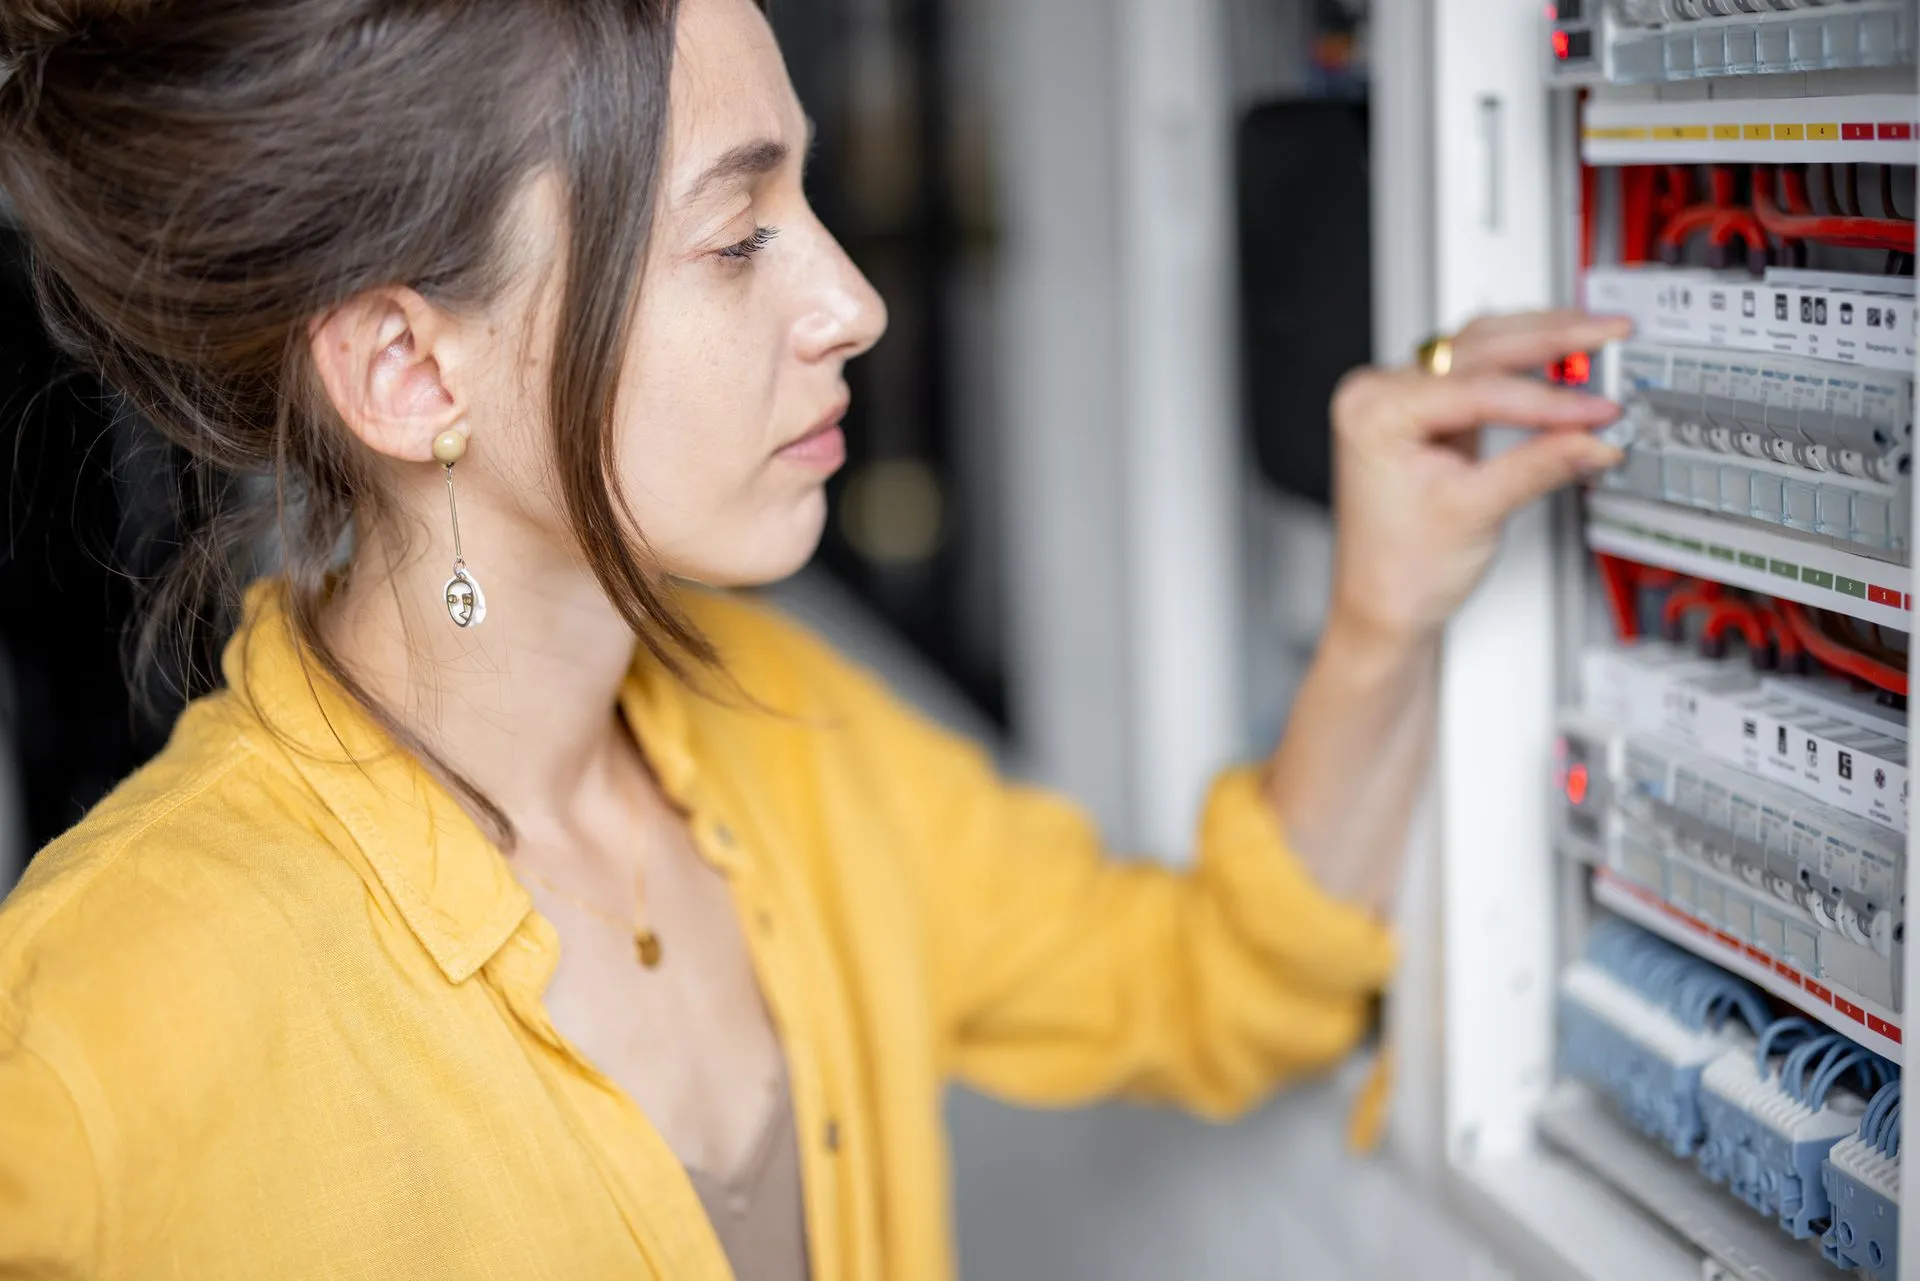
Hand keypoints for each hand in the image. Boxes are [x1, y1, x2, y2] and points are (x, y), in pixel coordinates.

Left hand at [1326, 309, 1631, 650]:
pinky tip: (1559, 359)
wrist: (1383, 606)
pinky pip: (1478, 374)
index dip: (1547, 400)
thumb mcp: (1476, 512)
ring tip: (1594, 335)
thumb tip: (1595, 435)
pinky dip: (1522, 369)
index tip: (1597, 409)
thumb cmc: (1401, 570)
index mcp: (1374, 412)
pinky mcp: (1424, 412)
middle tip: (1607, 333)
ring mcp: (1399, 399)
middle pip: (1475, 348)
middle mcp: (1378, 395)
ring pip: (1478, 349)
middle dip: (1549, 340)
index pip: (1476, 389)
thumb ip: (1540, 465)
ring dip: (1538, 341)